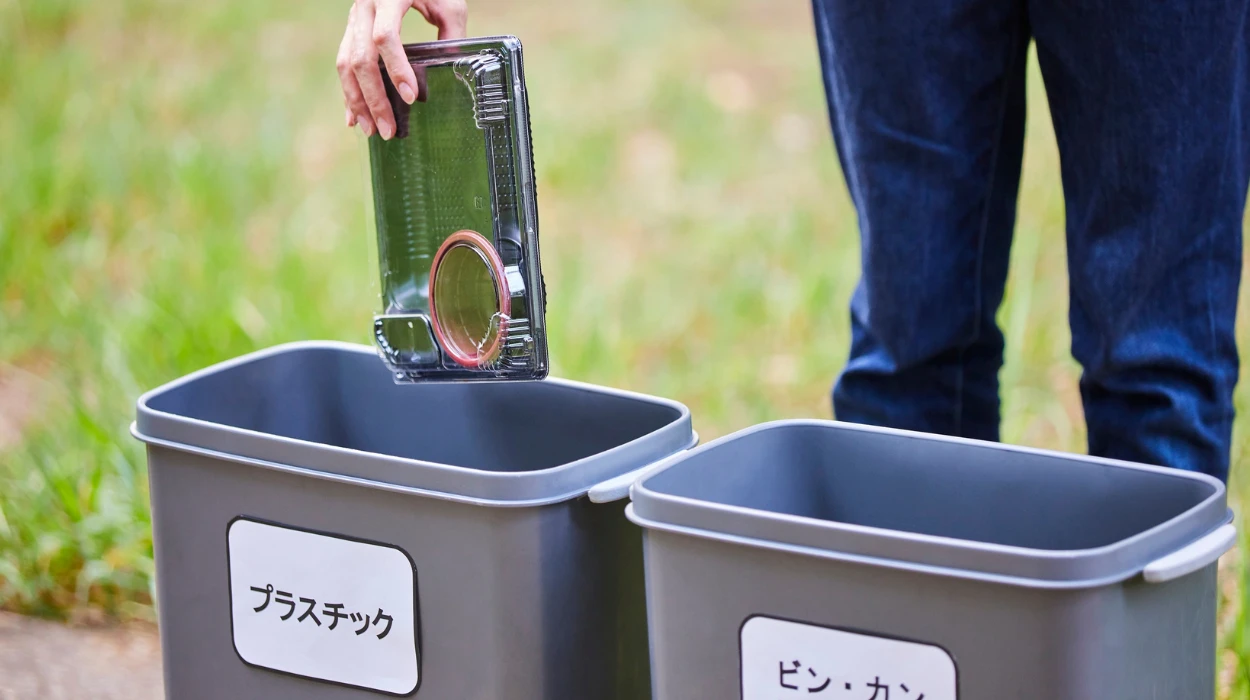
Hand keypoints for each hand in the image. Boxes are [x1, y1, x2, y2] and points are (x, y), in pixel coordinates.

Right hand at [337, 0, 467, 138]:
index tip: (411, 97)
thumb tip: (452, 70)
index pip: (385, 36)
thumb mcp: (448, 3)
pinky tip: (354, 117)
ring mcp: (354, 18)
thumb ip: (452, 33)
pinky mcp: (351, 29)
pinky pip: (342, 62)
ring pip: (345, 64)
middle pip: (360, 58)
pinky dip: (348, 92)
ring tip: (372, 131)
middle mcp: (364, 6)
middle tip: (388, 130)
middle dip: (374, 98)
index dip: (396, 69)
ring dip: (357, 101)